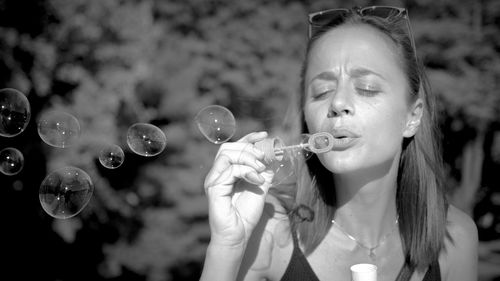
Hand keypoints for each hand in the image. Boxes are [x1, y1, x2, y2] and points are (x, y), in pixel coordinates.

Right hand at [204, 131, 274, 247]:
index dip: (249, 138)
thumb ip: (263, 172)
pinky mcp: (214, 187)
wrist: (238, 235)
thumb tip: (271, 158)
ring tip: (259, 170)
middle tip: (263, 159)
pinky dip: (246, 171)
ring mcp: (214, 179)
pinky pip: (230, 169)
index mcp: (227, 171)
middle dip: (249, 148)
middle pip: (228, 147)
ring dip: (247, 158)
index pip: (235, 147)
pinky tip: (256, 181)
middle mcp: (218, 173)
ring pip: (227, 154)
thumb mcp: (260, 188)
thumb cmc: (246, 214)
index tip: (264, 135)